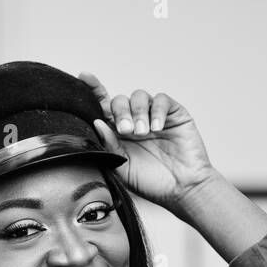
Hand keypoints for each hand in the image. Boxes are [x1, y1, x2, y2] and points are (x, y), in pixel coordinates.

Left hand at [77, 71, 219, 216]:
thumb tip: (97, 123)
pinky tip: (157, 128)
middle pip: (119, 101)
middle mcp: (135, 122)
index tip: (84, 77)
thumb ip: (109, 146)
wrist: (182, 189)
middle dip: (120, 112)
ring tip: (142, 132)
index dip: (94, 91)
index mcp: (119, 134)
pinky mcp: (173, 114)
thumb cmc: (152, 183)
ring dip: (137, 112)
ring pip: (139, 96)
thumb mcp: (123, 168)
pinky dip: (157, 111)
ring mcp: (154, 117)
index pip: (104, 109)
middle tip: (126, 131)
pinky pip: (161, 100)